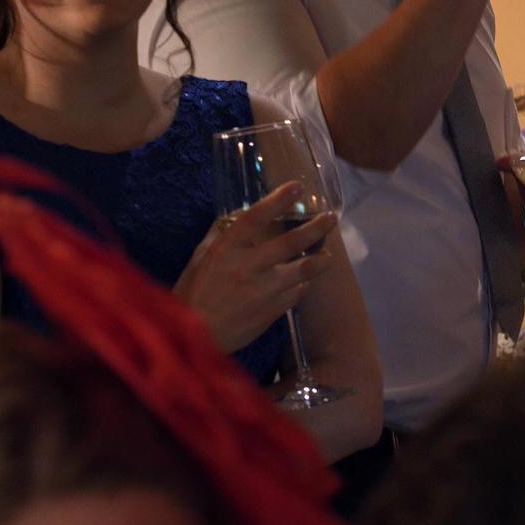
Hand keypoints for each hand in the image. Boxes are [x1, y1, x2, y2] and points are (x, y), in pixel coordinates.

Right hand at [173, 182, 337, 351]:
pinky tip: (303, 281)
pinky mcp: (272, 311)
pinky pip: (296, 293)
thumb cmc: (193, 293)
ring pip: (303, 269)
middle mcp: (247, 266)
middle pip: (291, 242)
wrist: (194, 337)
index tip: (297, 186)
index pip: (255, 217)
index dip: (277, 200)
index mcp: (225, 250)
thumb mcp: (200, 259)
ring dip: (319, 260)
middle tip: (331, 218)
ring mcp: (263, 290)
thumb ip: (222, 236)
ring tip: (326, 255)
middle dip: (316, 228)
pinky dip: (302, 284)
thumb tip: (242, 214)